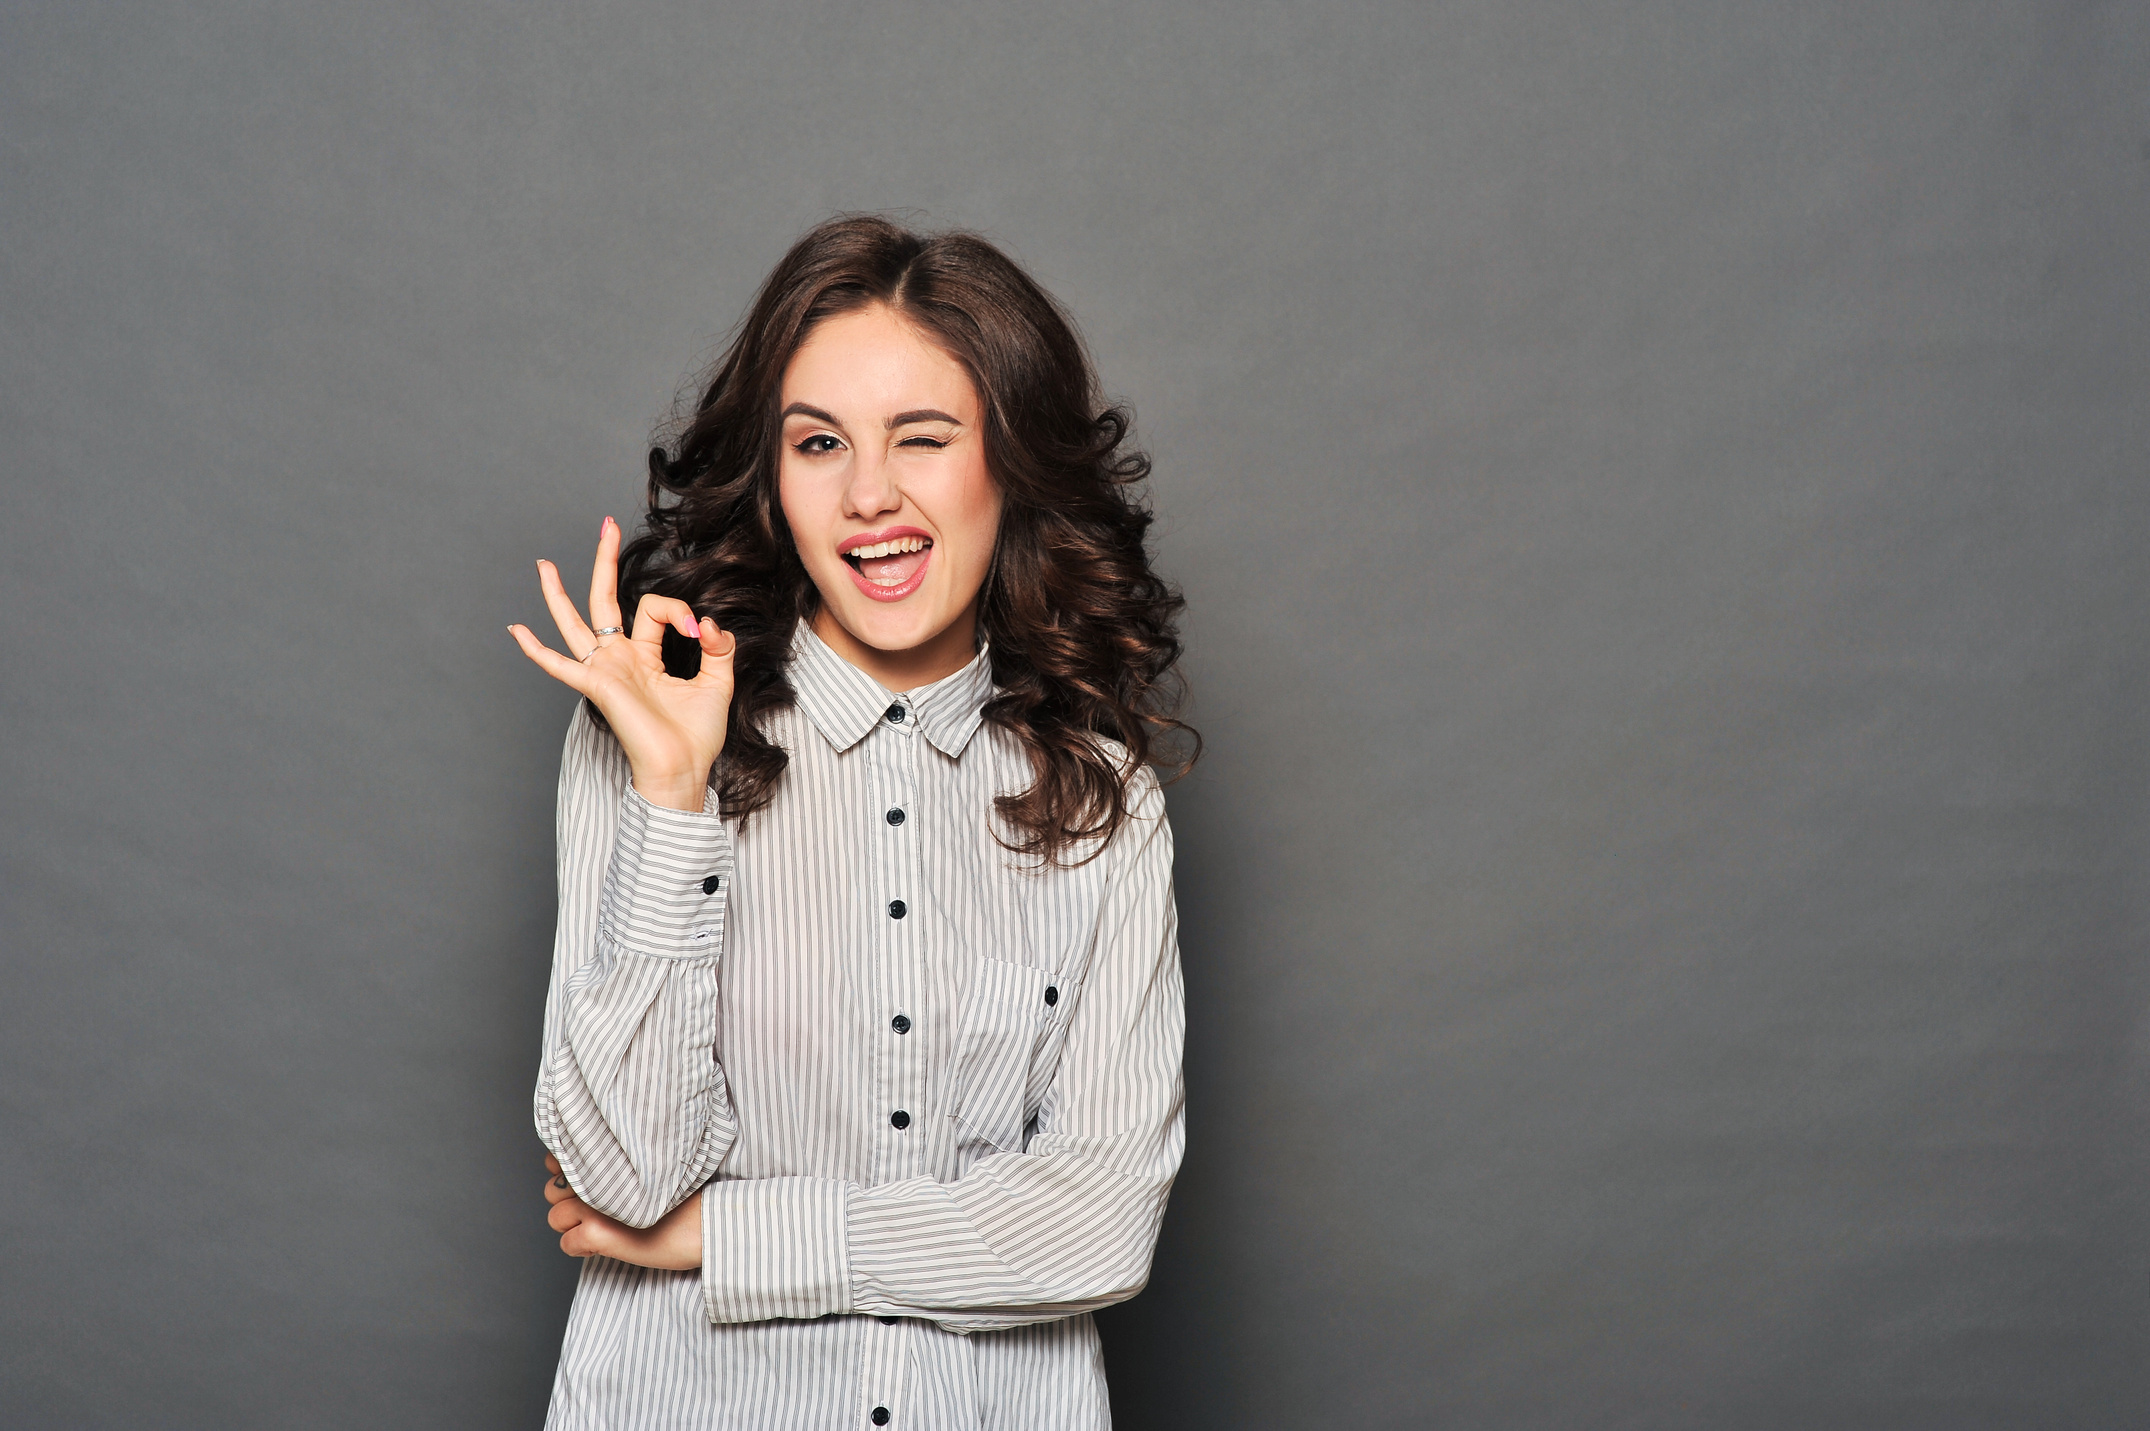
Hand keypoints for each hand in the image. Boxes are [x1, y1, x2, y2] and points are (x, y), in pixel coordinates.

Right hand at [508, 517, 736, 811]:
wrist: (683, 768)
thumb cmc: (696, 734)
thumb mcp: (718, 680)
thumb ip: (718, 646)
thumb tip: (705, 620)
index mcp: (646, 655)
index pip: (656, 608)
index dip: (678, 610)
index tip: (697, 630)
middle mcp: (621, 658)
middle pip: (605, 599)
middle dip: (605, 561)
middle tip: (606, 526)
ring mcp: (606, 670)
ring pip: (575, 623)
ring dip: (558, 593)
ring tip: (545, 565)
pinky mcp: (598, 686)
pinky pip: (561, 665)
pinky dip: (537, 650)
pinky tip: (517, 631)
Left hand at [541, 1153, 702, 1269]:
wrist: (706, 1225)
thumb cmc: (686, 1200)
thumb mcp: (648, 1172)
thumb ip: (615, 1167)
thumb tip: (577, 1173)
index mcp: (610, 1159)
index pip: (558, 1161)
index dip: (565, 1175)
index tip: (583, 1185)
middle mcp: (597, 1179)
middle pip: (552, 1191)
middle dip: (568, 1202)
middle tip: (597, 1211)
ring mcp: (595, 1206)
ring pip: (556, 1218)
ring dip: (574, 1227)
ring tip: (603, 1229)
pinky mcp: (597, 1234)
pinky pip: (567, 1245)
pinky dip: (582, 1249)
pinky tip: (607, 1245)